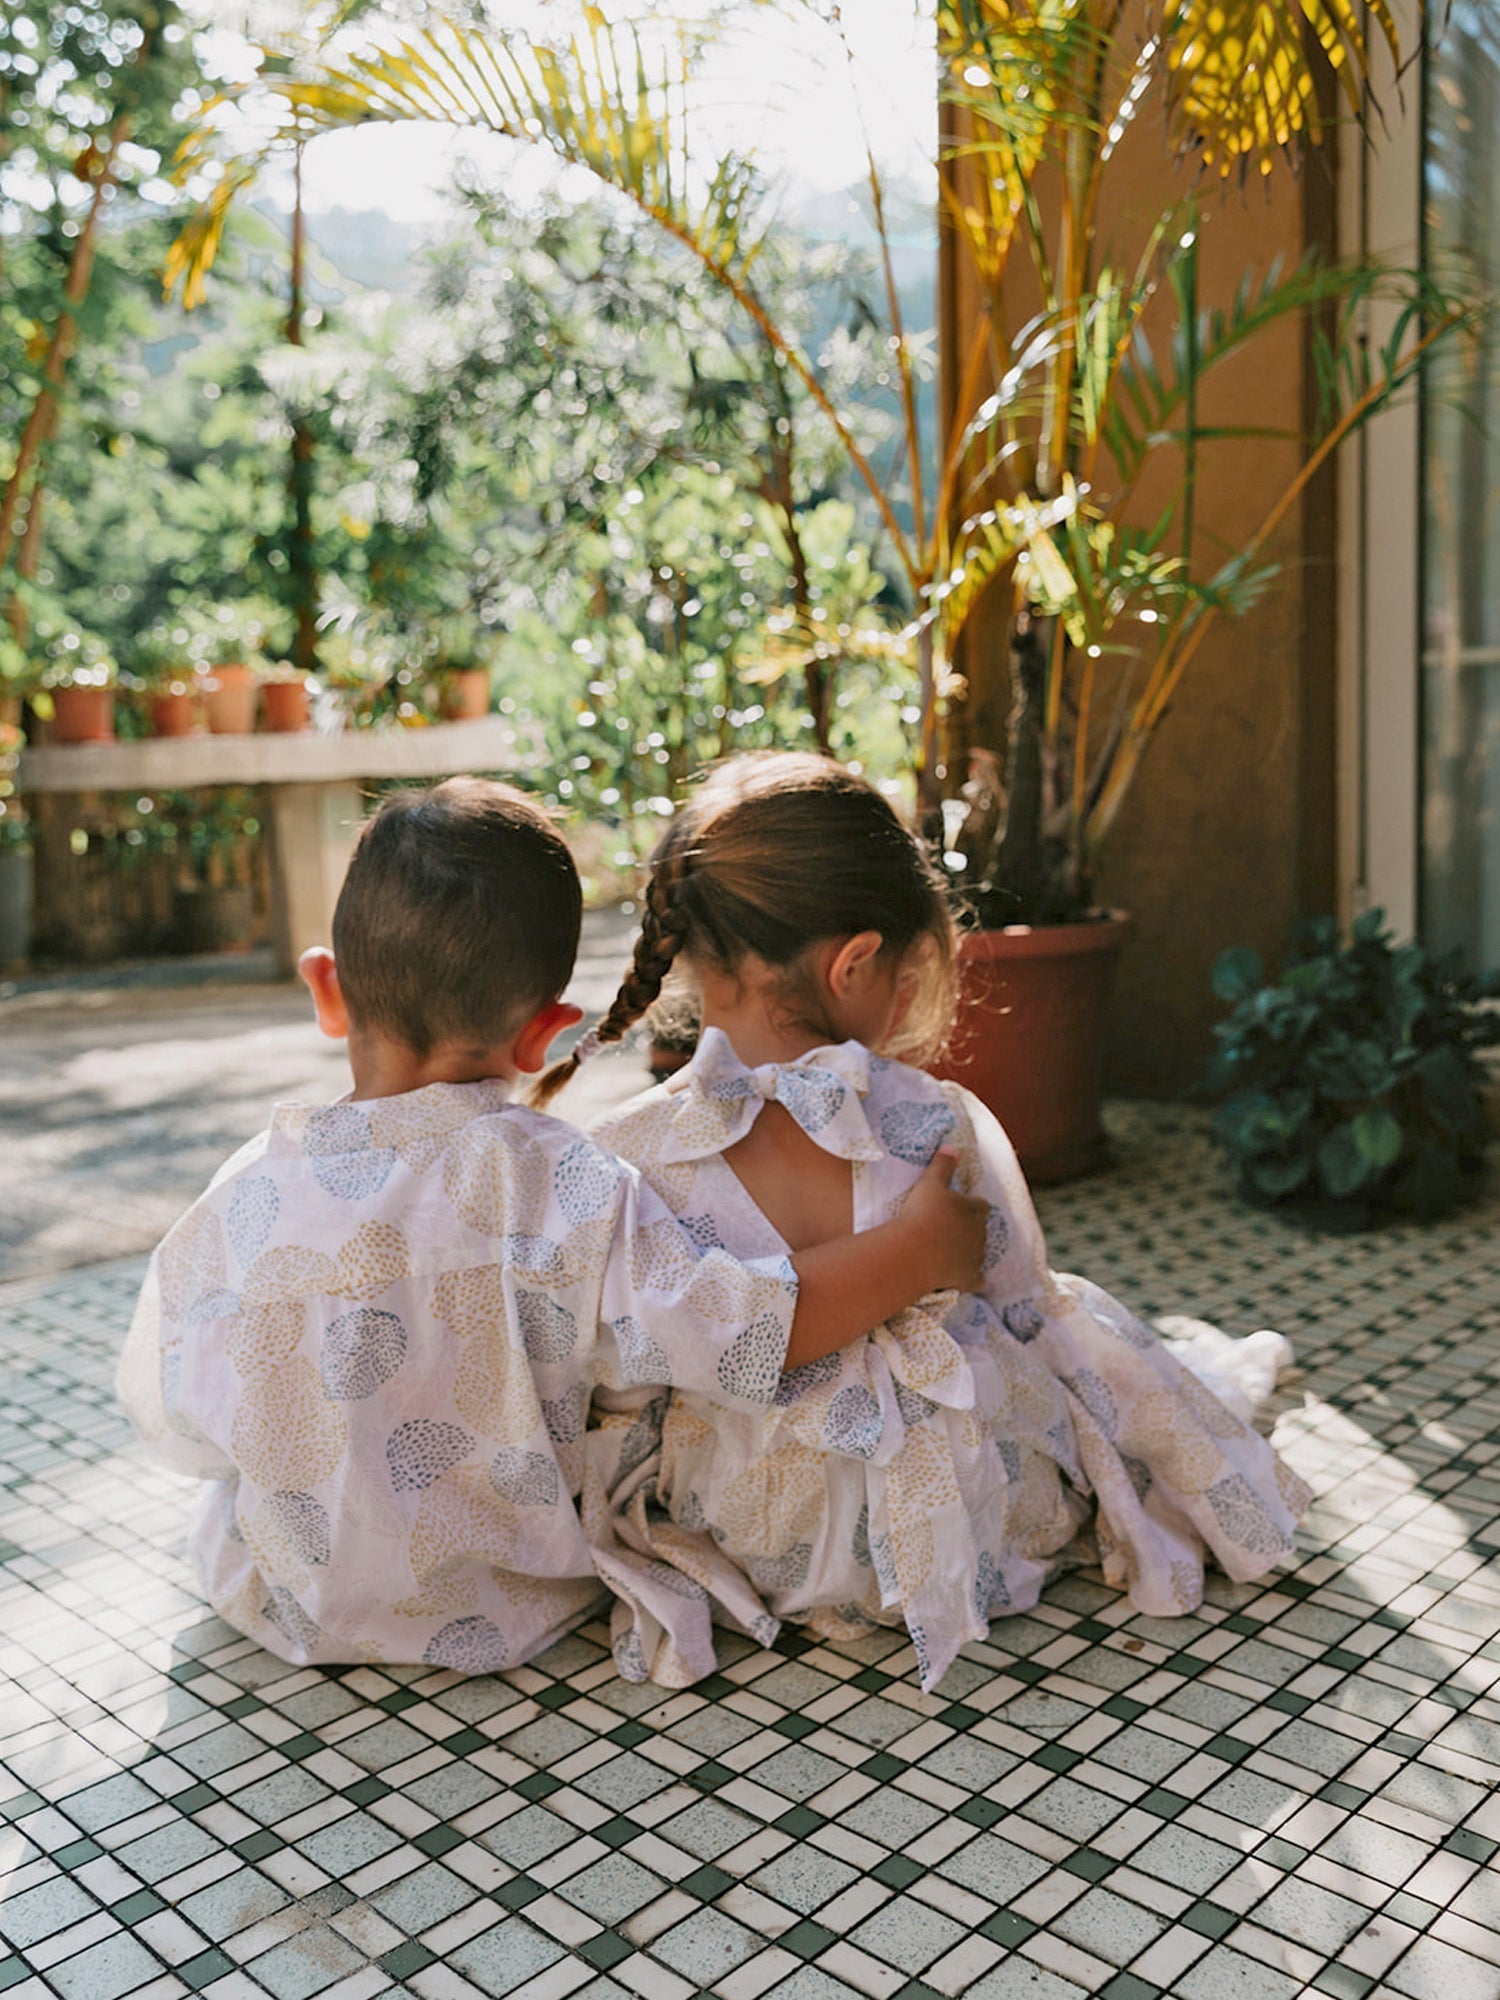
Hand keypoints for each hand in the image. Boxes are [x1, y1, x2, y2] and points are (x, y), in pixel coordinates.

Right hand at [900, 1147, 988, 1294]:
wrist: (915, 1251)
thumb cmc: (921, 1213)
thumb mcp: (930, 1183)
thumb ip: (942, 1165)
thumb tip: (952, 1146)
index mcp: (972, 1210)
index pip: (981, 1206)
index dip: (973, 1206)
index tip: (964, 1207)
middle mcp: (979, 1234)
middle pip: (981, 1230)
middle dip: (972, 1230)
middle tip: (953, 1231)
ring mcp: (975, 1258)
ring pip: (979, 1254)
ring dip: (970, 1253)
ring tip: (952, 1254)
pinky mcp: (969, 1279)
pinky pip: (977, 1281)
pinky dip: (972, 1280)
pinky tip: (964, 1280)